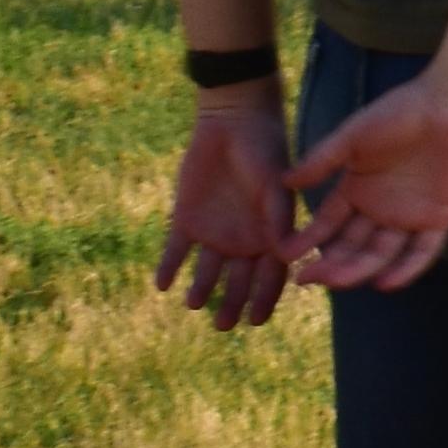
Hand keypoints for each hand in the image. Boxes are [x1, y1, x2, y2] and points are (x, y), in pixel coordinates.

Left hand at [157, 92, 299, 329]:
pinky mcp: (186, 219)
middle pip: (236, 283)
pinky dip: (169, 267)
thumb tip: (284, 256)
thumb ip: (277, 219)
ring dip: (200, 290)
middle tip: (222, 325)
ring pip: (206, 273)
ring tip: (193, 303)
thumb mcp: (275, 185)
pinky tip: (162, 283)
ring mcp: (213, 232)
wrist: (231, 122)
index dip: (264, 300)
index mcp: (269, 236)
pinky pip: (176, 251)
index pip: (270, 277)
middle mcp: (242, 240)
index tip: (256, 321)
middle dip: (231, 305)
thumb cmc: (264, 151)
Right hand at [290, 75, 447, 290]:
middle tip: (308, 278)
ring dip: (359, 269)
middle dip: (330, 263)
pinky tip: (385, 283)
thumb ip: (322, 161)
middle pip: (352, 246)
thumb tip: (284, 182)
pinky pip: (422, 252)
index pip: (328, 225)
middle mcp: (380, 210)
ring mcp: (409, 217)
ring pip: (381, 253)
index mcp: (357, 190)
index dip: (308, 241)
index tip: (286, 255)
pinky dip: (406, 269)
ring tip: (338, 281)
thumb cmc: (398, 113)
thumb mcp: (353, 137)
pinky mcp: (439, 219)